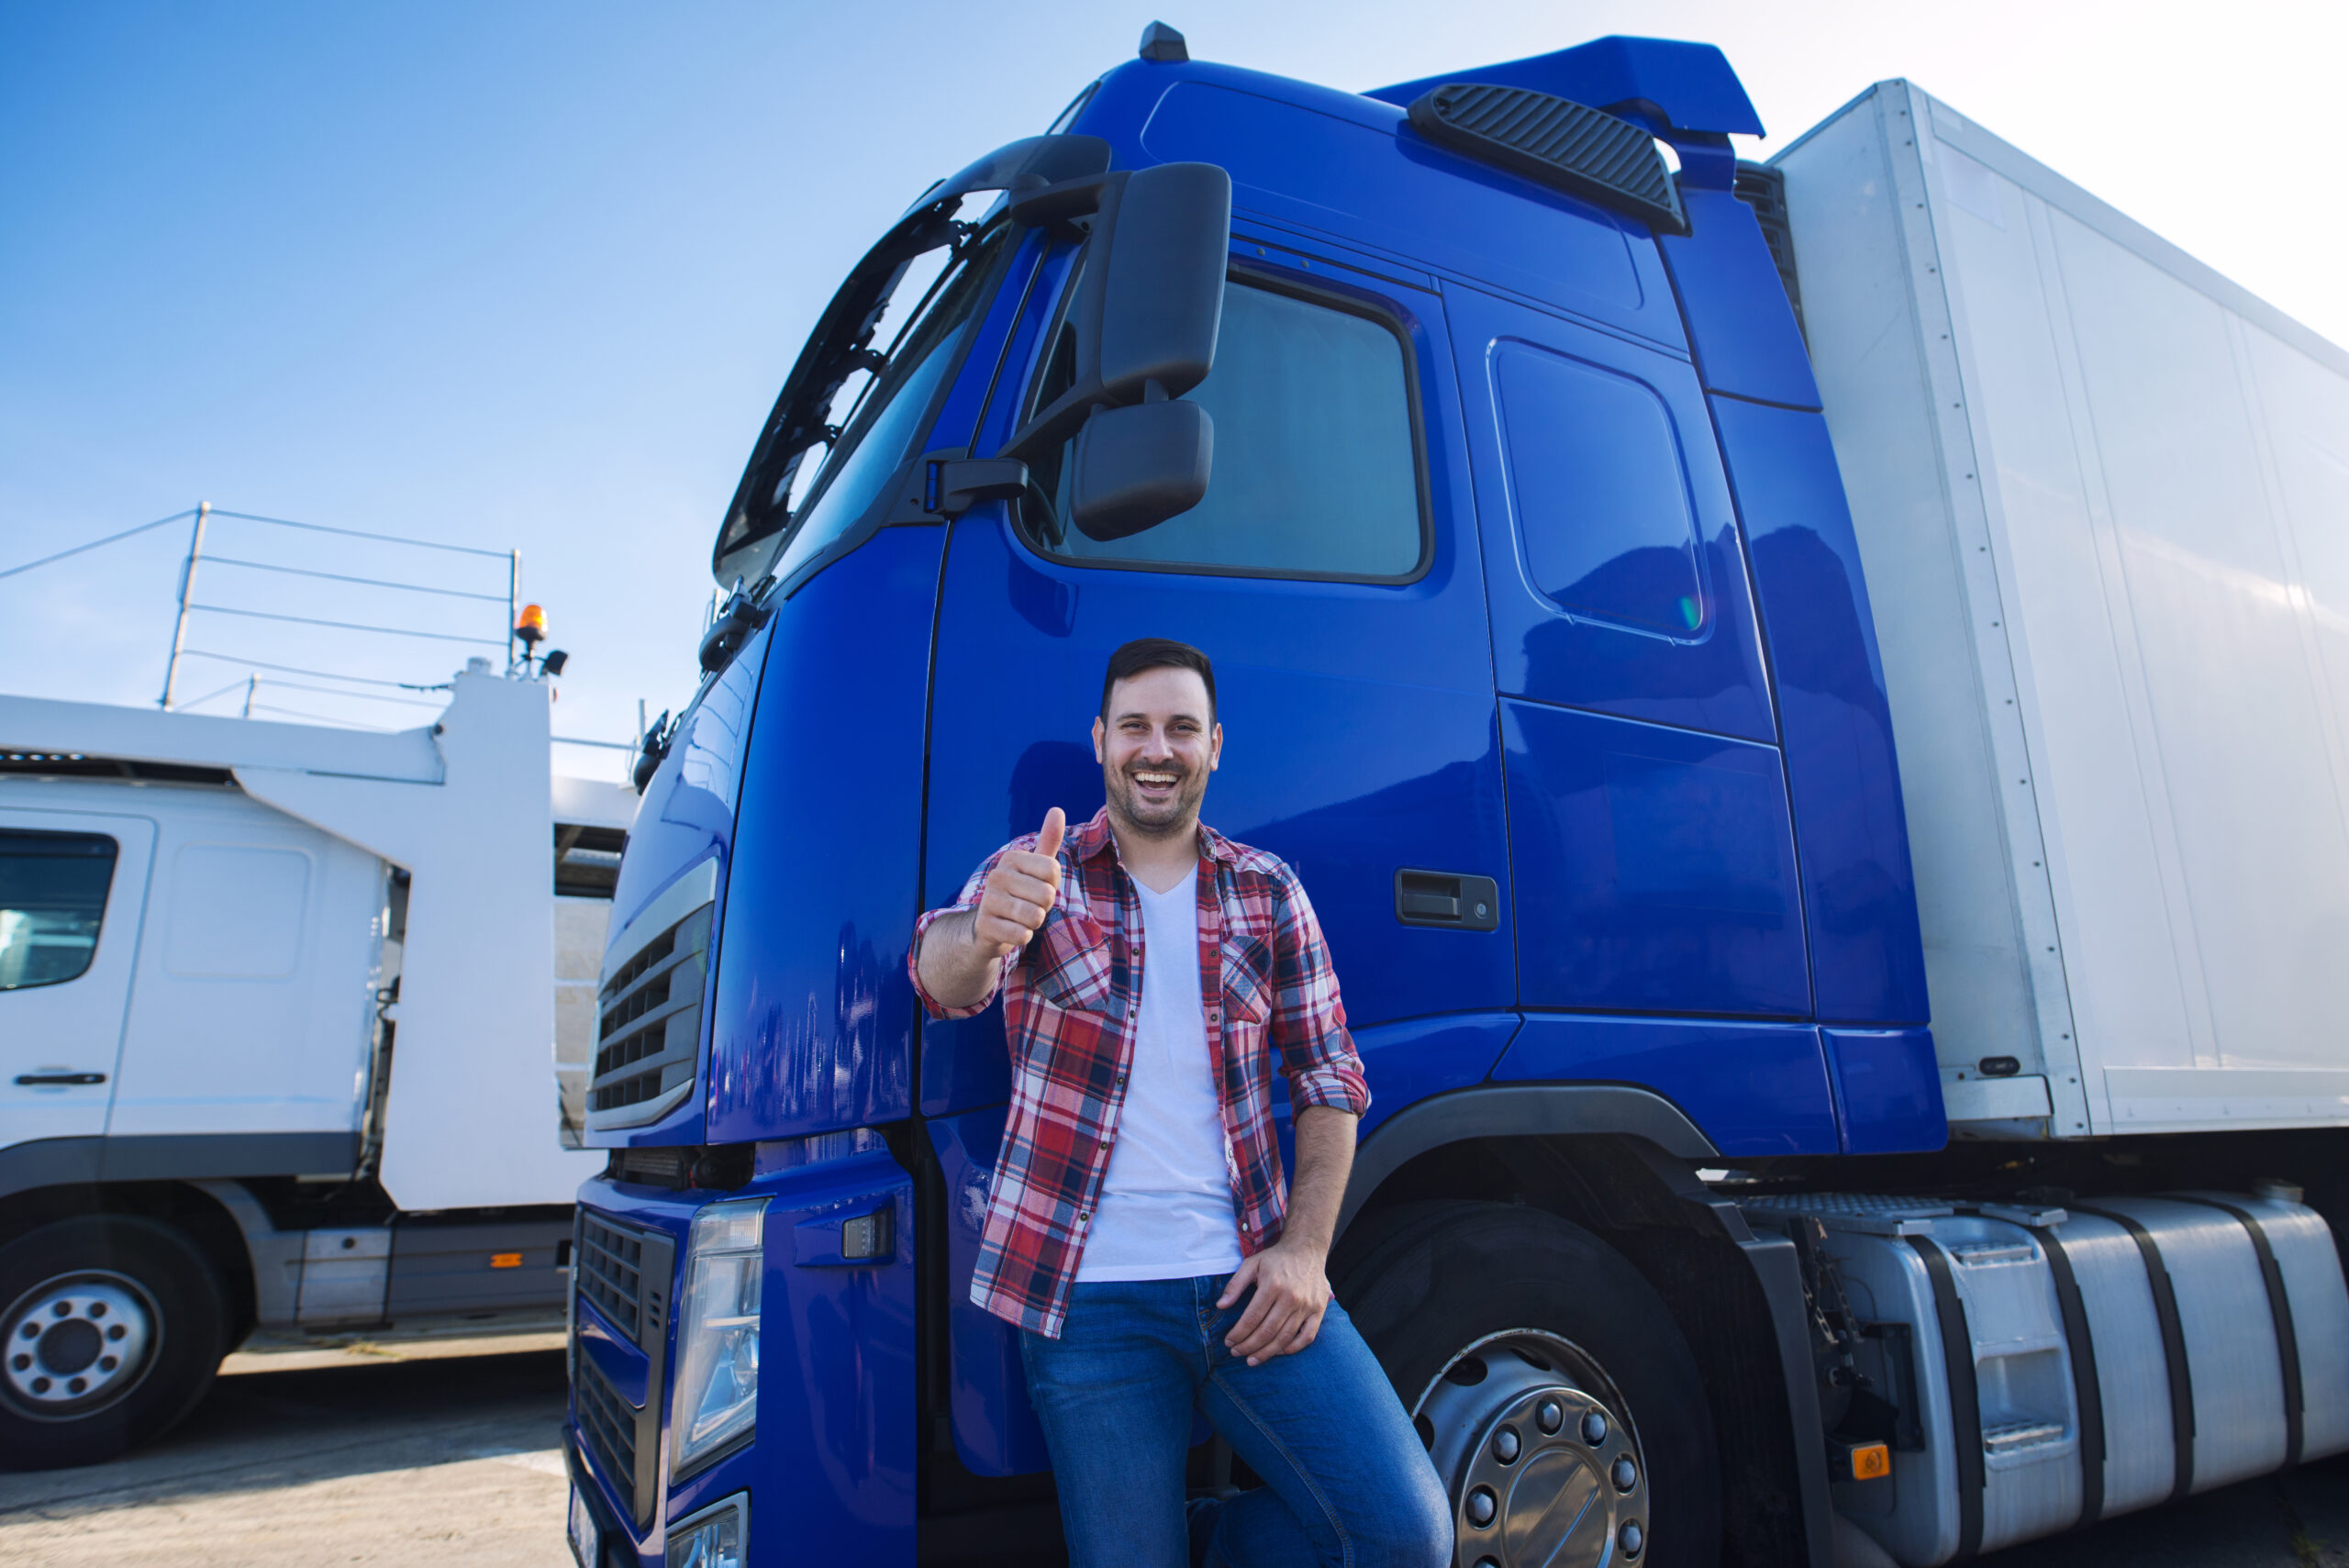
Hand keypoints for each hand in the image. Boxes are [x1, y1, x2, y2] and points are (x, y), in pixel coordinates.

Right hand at [970, 808, 1065, 958]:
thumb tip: (1057, 809)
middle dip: (1044, 906)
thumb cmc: (1020, 893)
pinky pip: (1022, 935)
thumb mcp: (1035, 867)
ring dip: (1034, 923)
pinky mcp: (985, 926)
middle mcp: (997, 875)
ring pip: (1036, 916)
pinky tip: (1011, 930)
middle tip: (1029, 905)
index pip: (1053, 870)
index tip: (1038, 887)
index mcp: (1011, 858)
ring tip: (1021, 918)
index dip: (1053, 884)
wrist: (988, 927)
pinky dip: (1023, 937)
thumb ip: (1048, 841)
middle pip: (1047, 895)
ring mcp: (988, 900)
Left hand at [1217, 1238, 1331, 1366]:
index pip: (1252, 1318)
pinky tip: (1277, 1352)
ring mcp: (1307, 1306)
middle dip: (1248, 1346)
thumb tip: (1220, 1306)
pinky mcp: (1319, 1311)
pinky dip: (1291, 1349)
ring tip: (1251, 1360)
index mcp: (1273, 1285)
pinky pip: (1306, 1337)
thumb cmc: (1276, 1259)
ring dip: (1266, 1353)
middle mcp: (1291, 1297)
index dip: (1238, 1334)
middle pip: (1267, 1331)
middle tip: (1236, 1353)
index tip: (1228, 1342)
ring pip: (1285, 1338)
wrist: (1307, 1249)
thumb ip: (1235, 1285)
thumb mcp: (1251, 1264)